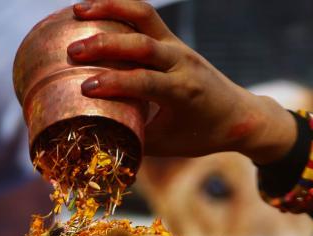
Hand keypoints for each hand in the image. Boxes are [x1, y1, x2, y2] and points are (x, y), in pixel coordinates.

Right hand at [68, 0, 296, 163]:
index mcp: (183, 92)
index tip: (86, 88)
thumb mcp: (168, 144)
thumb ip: (135, 140)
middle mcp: (182, 63)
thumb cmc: (201, 135)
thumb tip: (95, 138)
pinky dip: (120, 8)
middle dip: (106, 45)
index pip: (146, 81)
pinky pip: (145, 16)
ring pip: (145, 16)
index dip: (115, 83)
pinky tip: (94, 8)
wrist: (239, 115)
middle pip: (143, 44)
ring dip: (111, 8)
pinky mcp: (172, 39)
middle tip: (73, 51)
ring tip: (78, 11)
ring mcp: (178, 46)